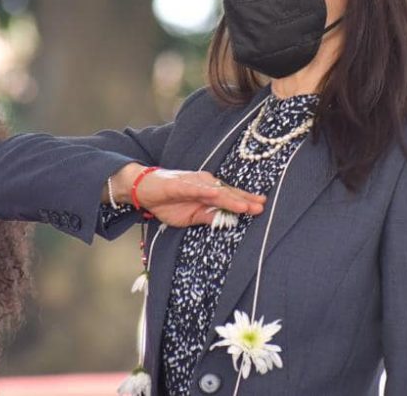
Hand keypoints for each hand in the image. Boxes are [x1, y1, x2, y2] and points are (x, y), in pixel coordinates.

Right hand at [111, 163, 266, 226]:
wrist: (144, 190)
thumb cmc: (168, 202)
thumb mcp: (191, 217)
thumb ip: (208, 217)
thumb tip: (227, 222)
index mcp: (208, 191)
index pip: (230, 197)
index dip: (245, 201)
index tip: (261, 207)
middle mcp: (204, 184)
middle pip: (227, 193)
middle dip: (244, 200)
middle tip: (261, 207)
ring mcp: (192, 183)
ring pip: (215, 190)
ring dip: (229, 198)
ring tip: (244, 205)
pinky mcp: (178, 184)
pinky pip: (193, 187)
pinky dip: (204, 190)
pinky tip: (214, 193)